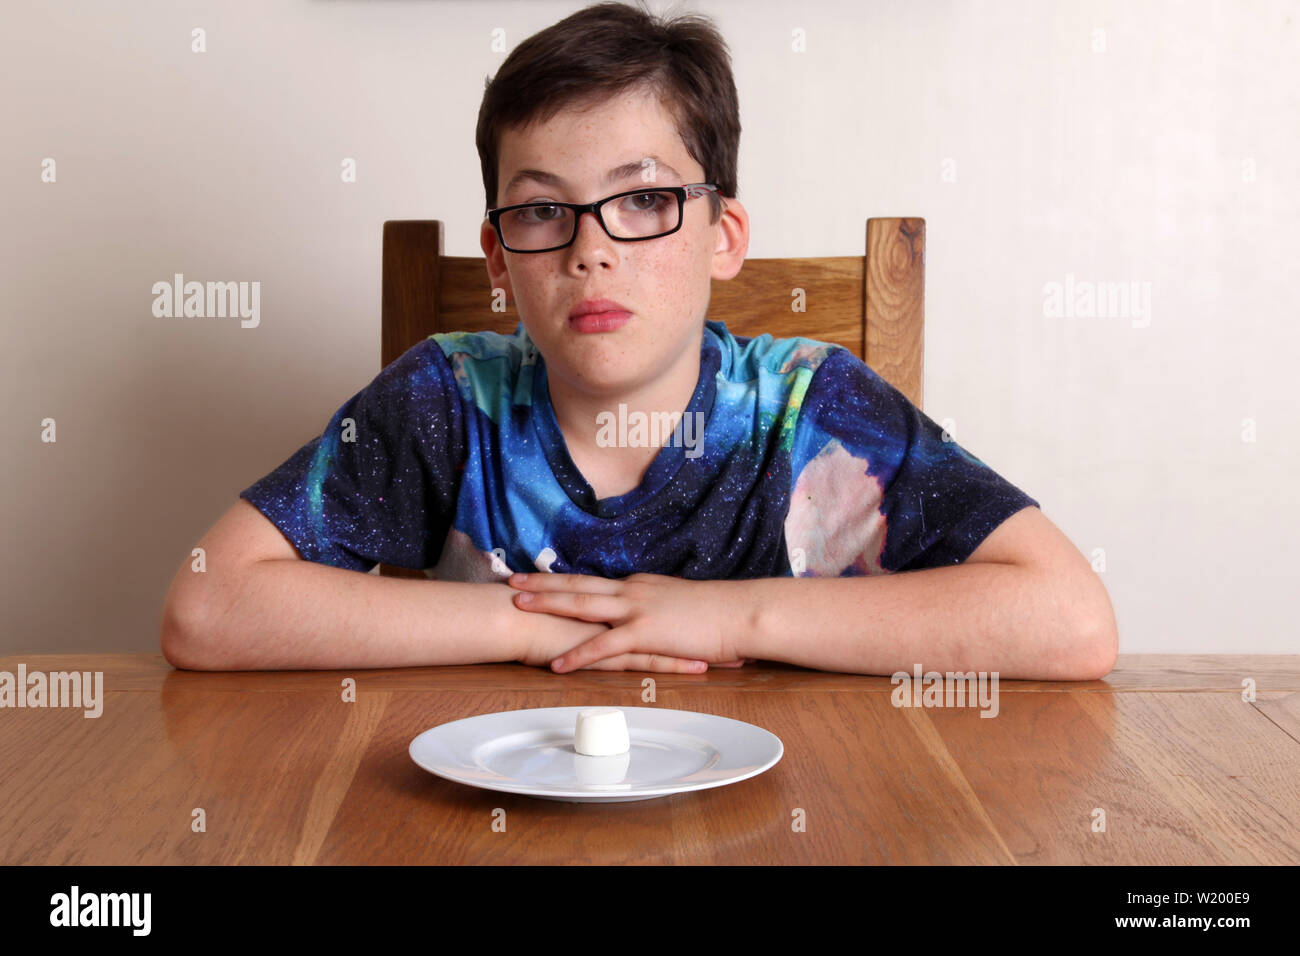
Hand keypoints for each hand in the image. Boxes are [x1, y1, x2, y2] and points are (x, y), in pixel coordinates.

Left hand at [507, 571, 750, 672]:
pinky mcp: (645, 632)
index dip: (564, 580)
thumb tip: (645, 615)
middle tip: (512, 580)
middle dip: (543, 582)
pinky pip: (604, 646)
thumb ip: (657, 607)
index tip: (538, 577)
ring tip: (518, 606)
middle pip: (578, 584)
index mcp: (639, 585)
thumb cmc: (717, 613)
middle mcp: (632, 591)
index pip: (593, 581)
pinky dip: (578, 654)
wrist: (740, 613)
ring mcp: (637, 610)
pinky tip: (556, 664)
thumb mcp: (679, 603)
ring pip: (583, 604)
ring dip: (548, 604)